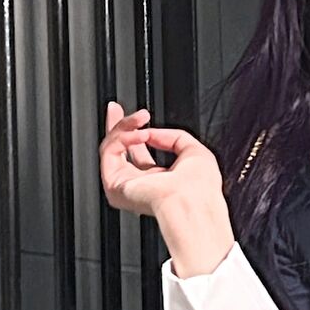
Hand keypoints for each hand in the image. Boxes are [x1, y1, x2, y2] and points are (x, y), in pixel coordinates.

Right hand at [99, 99, 224, 221]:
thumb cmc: (200, 187)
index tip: (136, 116)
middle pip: (118, 149)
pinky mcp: (114, 184)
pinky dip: (124, 137)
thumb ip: (173, 137)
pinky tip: (140, 134)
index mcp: (159, 180)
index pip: (139, 153)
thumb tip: (151, 132)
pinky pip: (109, 151)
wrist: (192, 201)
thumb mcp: (194, 151)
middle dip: (118, 125)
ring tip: (141, 119)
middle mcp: (139, 184)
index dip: (135, 131)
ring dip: (126, 127)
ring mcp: (125, 185)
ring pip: (111, 147)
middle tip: (115, 108)